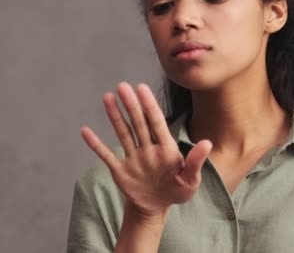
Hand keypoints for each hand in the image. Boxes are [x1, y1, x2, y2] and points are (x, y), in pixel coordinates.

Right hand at [80, 82, 211, 218]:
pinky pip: (106, 155)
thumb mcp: (190, 180)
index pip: (156, 123)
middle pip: (138, 123)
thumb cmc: (177, 191)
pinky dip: (95, 144)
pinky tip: (86, 131)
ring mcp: (133, 158)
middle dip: (131, 105)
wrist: (156, 207)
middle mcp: (148, 149)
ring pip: (123, 133)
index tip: (141, 88)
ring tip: (108, 97)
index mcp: (166, 149)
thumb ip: (196, 162)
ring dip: (115, 116)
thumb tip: (207, 143)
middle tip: (122, 86)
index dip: (149, 105)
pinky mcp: (120, 170)